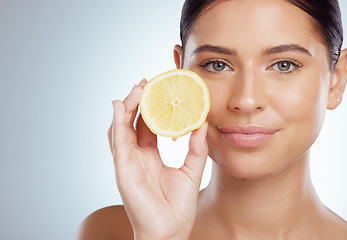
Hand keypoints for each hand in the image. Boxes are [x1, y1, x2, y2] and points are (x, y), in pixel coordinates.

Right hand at [108, 79, 208, 239]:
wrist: (170, 230)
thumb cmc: (178, 206)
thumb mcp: (192, 170)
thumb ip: (196, 147)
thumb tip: (202, 123)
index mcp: (150, 156)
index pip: (148, 126)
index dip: (152, 108)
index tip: (160, 90)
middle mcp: (136, 156)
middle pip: (133, 122)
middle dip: (138, 102)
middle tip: (147, 83)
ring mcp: (127, 162)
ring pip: (122, 127)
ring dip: (126, 107)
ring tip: (137, 88)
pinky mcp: (122, 168)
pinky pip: (117, 141)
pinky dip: (117, 122)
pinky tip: (119, 105)